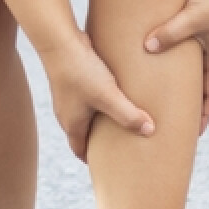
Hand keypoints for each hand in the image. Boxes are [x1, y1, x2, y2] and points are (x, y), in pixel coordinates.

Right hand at [44, 37, 153, 161]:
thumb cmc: (80, 71)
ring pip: (86, 115)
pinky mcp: (73, 80)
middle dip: (101, 142)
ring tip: (122, 121)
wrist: (58, 41)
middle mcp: (67, 113)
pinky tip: (116, 94)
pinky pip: (88, 98)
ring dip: (101, 121)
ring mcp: (68, 96)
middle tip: (121, 147)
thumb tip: (150, 131)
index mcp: (72, 123)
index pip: (81, 150)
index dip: (94, 161)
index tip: (110, 168)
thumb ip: (128, 115)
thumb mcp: (108, 96)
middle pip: (84, 134)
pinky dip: (100, 102)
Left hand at [144, 0, 208, 133]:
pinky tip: (148, 52)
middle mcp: (208, 50)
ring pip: (185, 65)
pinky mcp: (191, 20)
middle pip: (197, 84)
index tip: (193, 135)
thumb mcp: (195, 16)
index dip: (202, 115)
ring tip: (152, 90)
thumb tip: (148, 48)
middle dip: (185, 103)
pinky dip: (166, 50)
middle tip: (169, 119)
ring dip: (173, 78)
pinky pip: (177, 43)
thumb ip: (172, 32)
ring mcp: (201, 36)